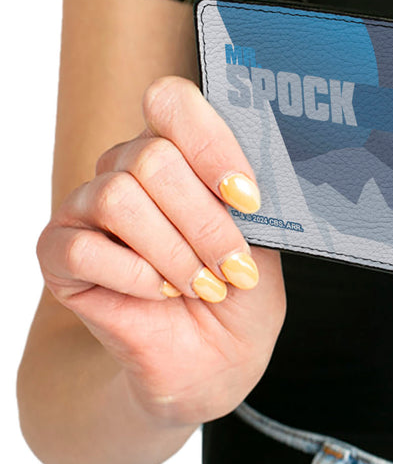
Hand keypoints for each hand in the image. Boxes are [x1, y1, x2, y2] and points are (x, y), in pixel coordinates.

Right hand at [36, 76, 285, 424]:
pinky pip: (84, 247)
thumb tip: (253, 170)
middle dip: (205, 223)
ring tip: (203, 286)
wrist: (213, 360)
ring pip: (119, 198)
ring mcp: (86, 209)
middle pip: (152, 158)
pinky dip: (135, 276)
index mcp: (178, 152)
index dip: (211, 146)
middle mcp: (126, 169)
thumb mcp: (263, 240)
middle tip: (234, 269)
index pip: (172, 103)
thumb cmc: (239, 294)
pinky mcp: (58, 254)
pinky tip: (160, 294)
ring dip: (175, 252)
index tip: (248, 200)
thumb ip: (249, 197)